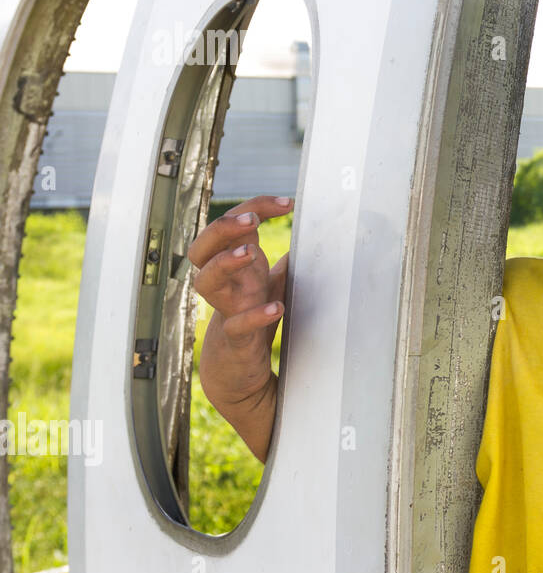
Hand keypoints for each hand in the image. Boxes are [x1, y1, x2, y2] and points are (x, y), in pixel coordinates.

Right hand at [188, 195, 292, 406]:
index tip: (288, 203)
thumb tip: (310, 236)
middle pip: (202, 248)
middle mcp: (225, 285)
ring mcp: (226, 311)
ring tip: (252, 252)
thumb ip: (283, 261)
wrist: (236, 369)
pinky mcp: (235, 340)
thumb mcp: (269, 284)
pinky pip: (237, 326)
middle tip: (249, 220)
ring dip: (226, 264)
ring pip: (206, 282)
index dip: (255, 208)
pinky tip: (275, 307)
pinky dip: (255, 316)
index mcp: (233, 266)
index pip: (233, 227)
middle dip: (222, 229)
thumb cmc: (250, 319)